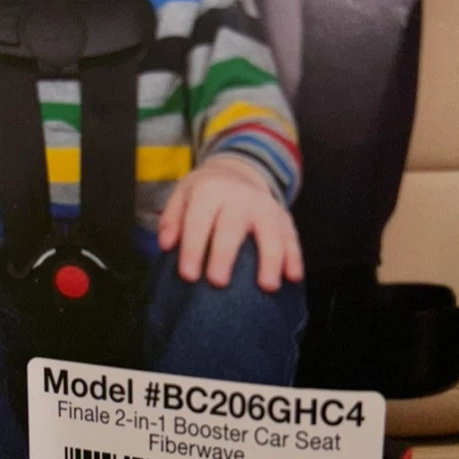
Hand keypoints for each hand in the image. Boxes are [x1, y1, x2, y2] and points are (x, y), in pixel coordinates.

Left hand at [157, 155, 303, 290]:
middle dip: (225, 255)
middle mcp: (240, 197)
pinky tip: (293, 277)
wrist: (238, 172)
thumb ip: (171, 219)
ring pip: (270, 233)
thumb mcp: (182, 196)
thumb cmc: (205, 194)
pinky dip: (294, 257)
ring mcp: (265, 207)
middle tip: (218, 283)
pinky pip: (291, 238)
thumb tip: (165, 244)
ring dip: (270, 260)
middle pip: (232, 227)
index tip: (188, 275)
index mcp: (210, 191)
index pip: (198, 221)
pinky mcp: (284, 218)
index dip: (192, 248)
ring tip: (267, 287)